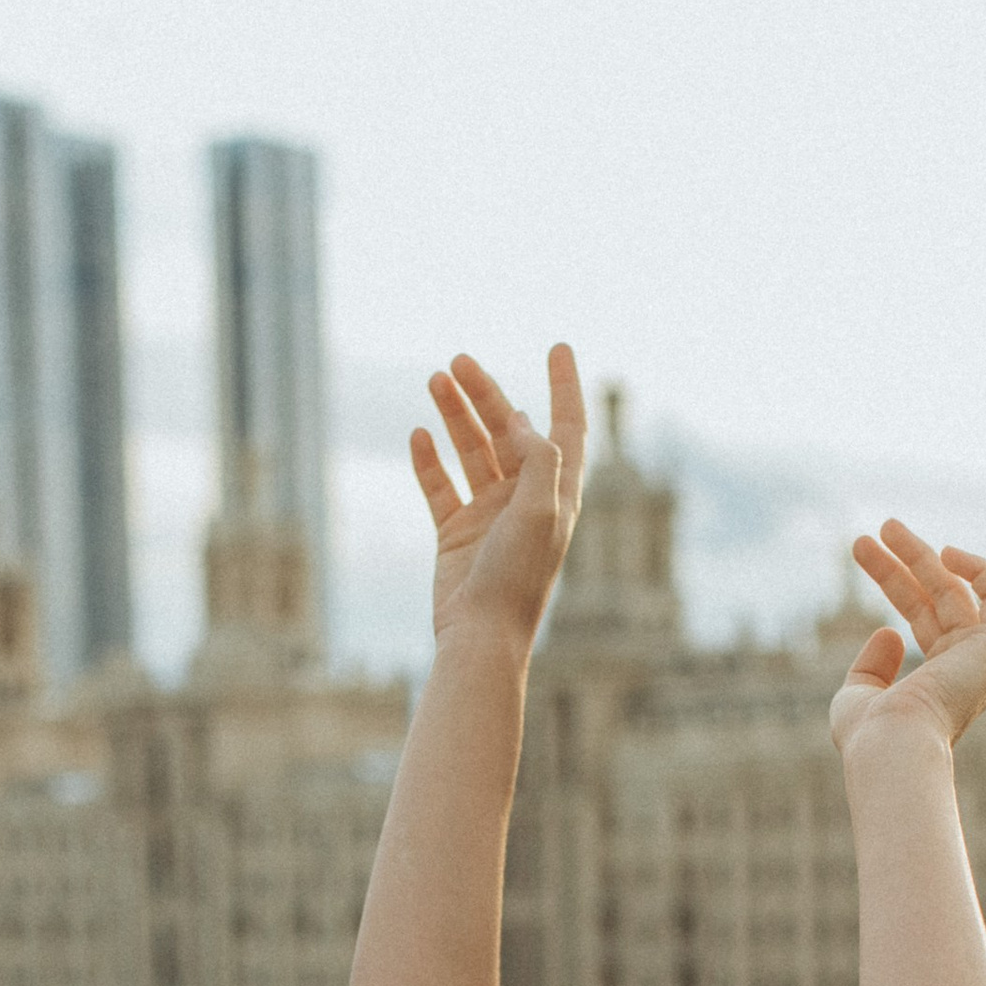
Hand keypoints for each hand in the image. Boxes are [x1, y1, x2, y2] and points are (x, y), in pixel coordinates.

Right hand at [411, 345, 587, 654]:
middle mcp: (526, 499)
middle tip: (458, 361)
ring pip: (472, 451)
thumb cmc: (517, 581)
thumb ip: (537, 460)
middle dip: (486, 394)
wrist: (480, 638)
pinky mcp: (456, 535)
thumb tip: (520, 419)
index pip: (567, 429)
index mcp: (557, 494)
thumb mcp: (540, 513)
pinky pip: (441, 488)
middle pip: (508, 431)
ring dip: (456, 416)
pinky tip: (419, 435)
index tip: (558, 347)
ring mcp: (489, 516)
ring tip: (435, 379)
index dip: (565, 387)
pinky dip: (429, 461)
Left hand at [830, 523, 985, 759]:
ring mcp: (980, 658)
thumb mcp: (858, 695)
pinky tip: (945, 551)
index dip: (892, 581)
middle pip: (934, 597)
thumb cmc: (870, 734)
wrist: (892, 746)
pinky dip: (979, 569)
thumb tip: (888, 631)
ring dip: (921, 555)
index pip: (919, 617)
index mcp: (936, 680)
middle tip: (869, 533)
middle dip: (902, 562)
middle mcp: (963, 668)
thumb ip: (870, 667)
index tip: (863, 550)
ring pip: (955, 590)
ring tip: (884, 526)